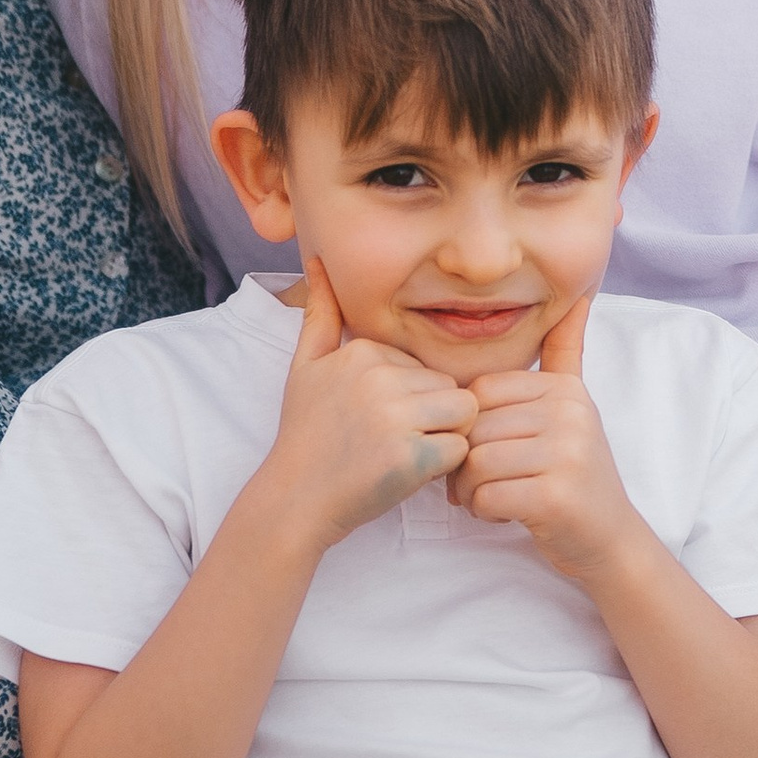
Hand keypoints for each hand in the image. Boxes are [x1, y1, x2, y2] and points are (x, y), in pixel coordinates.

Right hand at [256, 257, 475, 549]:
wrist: (294, 498)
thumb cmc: (305, 433)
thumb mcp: (305, 367)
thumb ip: (321, 314)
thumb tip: (318, 259)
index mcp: (363, 350)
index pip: (425, 366)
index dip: (412, 398)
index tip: (375, 419)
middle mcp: (379, 377)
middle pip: (449, 387)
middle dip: (432, 417)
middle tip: (392, 441)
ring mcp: (394, 416)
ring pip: (463, 414)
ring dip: (444, 437)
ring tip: (406, 452)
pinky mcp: (410, 456)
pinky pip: (460, 449)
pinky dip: (444, 467)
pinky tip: (408, 472)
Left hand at [448, 296, 640, 580]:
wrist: (610, 540)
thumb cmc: (576, 475)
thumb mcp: (574, 409)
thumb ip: (566, 355)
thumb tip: (578, 298)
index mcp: (565, 390)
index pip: (482, 391)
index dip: (470, 425)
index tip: (484, 449)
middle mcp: (570, 415)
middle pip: (475, 427)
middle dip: (464, 462)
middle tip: (478, 483)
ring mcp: (566, 454)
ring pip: (476, 462)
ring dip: (470, 490)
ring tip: (490, 497)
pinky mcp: (555, 496)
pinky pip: (486, 495)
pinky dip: (483, 510)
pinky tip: (503, 513)